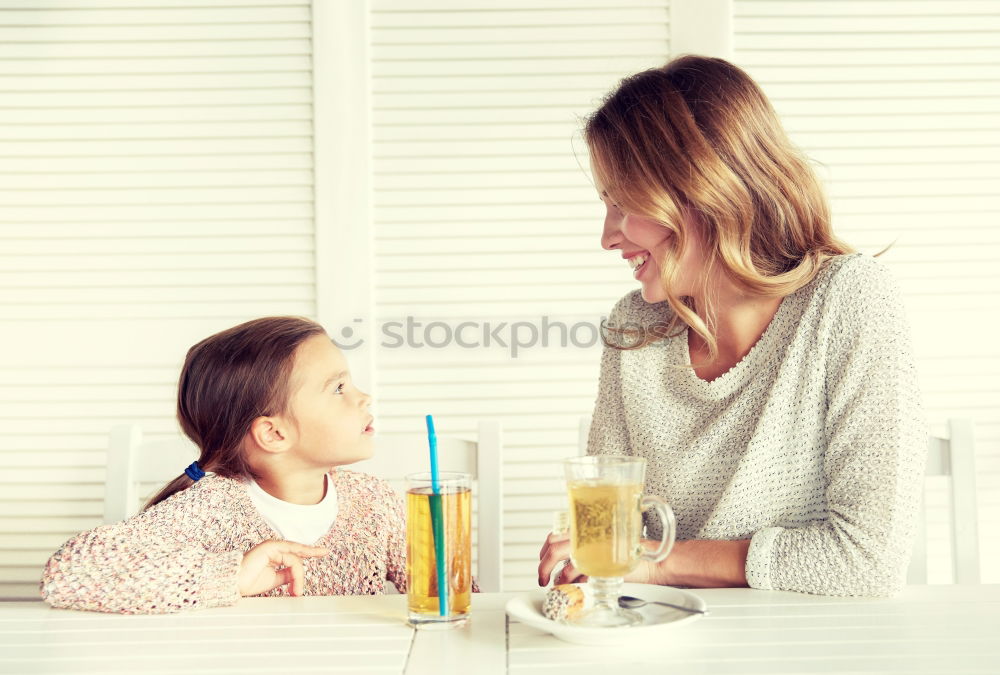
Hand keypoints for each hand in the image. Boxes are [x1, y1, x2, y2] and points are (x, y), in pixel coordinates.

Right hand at [238, 540, 329, 596]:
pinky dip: (295, 573)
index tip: (324, 551)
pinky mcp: (270, 547)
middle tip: (325, 552)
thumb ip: (287, 574)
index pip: (296, 553)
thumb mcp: (274, 579)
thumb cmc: (249, 582)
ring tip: (297, 592)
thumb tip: (298, 575)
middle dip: (311, 555)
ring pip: (295, 559)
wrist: (234, 584)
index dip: (309, 552)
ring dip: (299, 577)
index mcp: (274, 553)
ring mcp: (272, 546)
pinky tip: (295, 586)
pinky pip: (290, 558)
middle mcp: (274, 547)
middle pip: (298, 554)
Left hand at [537, 532, 667, 585]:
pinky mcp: (598, 560)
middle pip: (552, 544)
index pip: (555, 534)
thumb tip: (566, 565)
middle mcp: (587, 532)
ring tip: (556, 584)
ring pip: (560, 555)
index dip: (544, 550)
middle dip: (543, 564)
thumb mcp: (605, 547)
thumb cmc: (632, 553)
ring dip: (555, 574)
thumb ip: (587, 549)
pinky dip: (570, 580)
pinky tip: (574, 585)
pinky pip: (576, 570)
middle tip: (543, 577)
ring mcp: (592, 545)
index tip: (543, 561)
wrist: (654, 560)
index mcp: (587, 526)